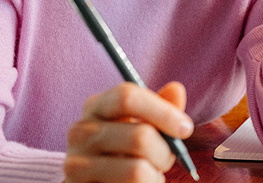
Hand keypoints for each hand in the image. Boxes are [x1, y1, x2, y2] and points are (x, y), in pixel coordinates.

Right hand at [65, 81, 193, 182]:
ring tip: (150, 175)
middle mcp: (80, 130)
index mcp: (96, 106)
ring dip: (155, 176)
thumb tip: (176, 88)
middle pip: (140, 136)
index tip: (185, 127)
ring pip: (137, 170)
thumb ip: (160, 109)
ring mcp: (76, 163)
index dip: (162, 111)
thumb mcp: (141, 127)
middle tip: (168, 160)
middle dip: (165, 152)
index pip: (127, 96)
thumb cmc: (123, 153)